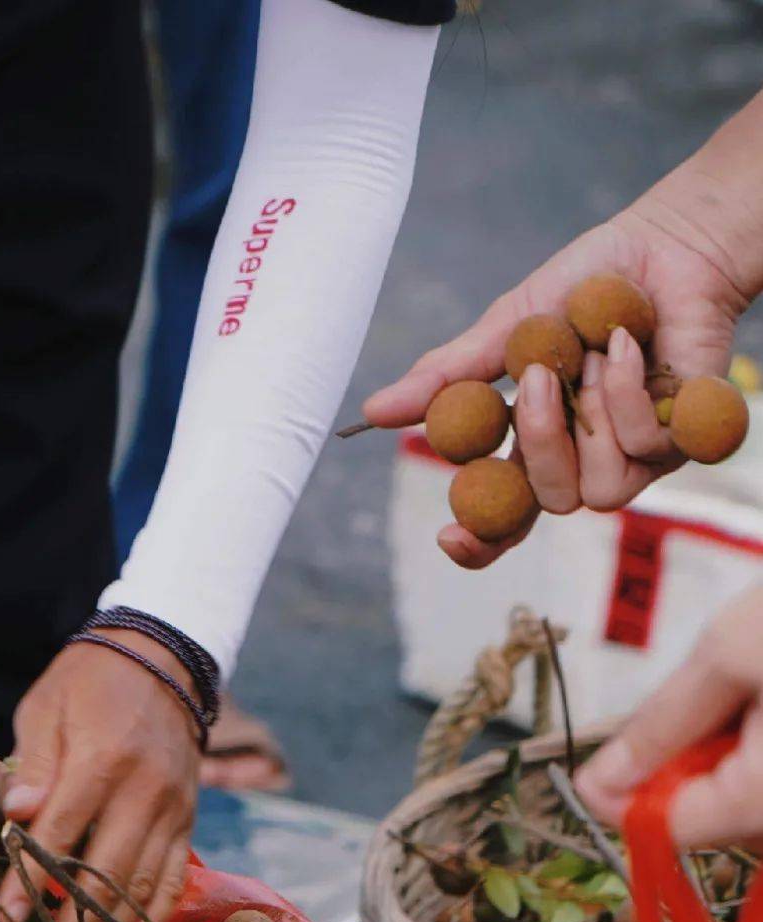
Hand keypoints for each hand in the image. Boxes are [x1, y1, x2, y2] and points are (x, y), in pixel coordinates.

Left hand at [0, 634, 200, 921]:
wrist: (162, 659)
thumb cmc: (87, 683)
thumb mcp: (45, 709)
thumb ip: (33, 768)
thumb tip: (15, 819)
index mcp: (105, 761)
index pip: (62, 835)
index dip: (32, 882)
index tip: (7, 921)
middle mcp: (147, 793)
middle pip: (108, 875)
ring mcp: (175, 811)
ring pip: (144, 890)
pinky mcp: (188, 823)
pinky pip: (173, 883)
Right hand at [364, 203, 748, 569]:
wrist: (665, 244)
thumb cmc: (587, 285)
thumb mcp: (505, 329)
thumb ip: (447, 377)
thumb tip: (374, 412)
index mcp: (536, 448)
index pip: (504, 522)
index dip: (478, 542)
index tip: (449, 535)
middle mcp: (585, 463)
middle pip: (550, 505)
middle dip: (540, 442)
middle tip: (540, 377)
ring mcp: (637, 459)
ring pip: (601, 492)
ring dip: (592, 414)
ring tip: (599, 348)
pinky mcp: (683, 441)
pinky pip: (646, 447)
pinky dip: (630, 389)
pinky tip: (629, 342)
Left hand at [576, 586, 762, 847]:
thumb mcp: (728, 654)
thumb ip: (658, 730)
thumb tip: (594, 787)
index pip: (672, 832)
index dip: (627, 797)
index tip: (601, 760)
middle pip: (717, 819)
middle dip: (685, 766)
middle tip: (713, 690)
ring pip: (751, 801)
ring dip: (730, 754)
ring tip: (759, 682)